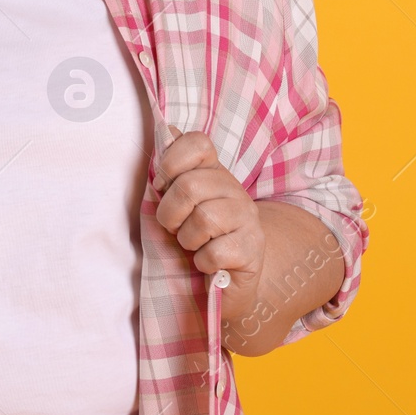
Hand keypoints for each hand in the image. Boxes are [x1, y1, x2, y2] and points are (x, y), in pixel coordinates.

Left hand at [152, 127, 264, 318]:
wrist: (225, 284)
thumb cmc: (195, 240)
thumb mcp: (178, 204)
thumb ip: (172, 171)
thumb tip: (166, 130)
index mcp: (214, 173)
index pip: (198, 143)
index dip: (172, 161)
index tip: (162, 185)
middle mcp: (235, 190)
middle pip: (190, 186)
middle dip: (169, 213)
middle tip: (173, 227)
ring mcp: (248, 218)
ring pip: (203, 219)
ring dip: (186, 240)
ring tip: (193, 246)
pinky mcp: (253, 250)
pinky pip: (215, 252)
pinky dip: (202, 262)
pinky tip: (208, 264)